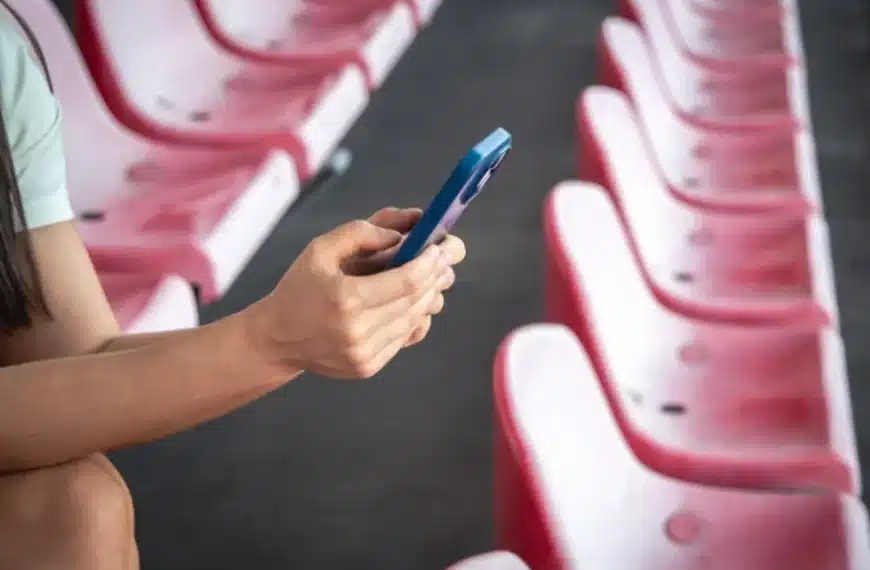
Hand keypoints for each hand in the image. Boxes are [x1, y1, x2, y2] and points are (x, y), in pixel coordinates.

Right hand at [245, 208, 464, 378]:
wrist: (278, 338)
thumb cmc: (299, 288)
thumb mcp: (320, 249)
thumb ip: (360, 233)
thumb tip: (401, 235)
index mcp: (345, 299)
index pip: (406, 282)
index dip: (429, 264)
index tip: (440, 248)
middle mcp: (357, 330)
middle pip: (415, 300)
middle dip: (436, 275)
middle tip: (448, 257)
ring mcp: (364, 353)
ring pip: (415, 320)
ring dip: (431, 295)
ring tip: (438, 276)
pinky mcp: (368, 367)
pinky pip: (405, 338)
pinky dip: (417, 317)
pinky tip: (419, 301)